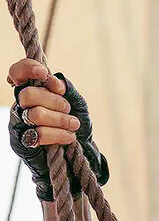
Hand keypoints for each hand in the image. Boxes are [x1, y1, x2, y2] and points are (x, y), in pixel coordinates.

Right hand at [7, 58, 108, 200]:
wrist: (78, 152)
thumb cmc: (74, 122)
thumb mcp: (76, 102)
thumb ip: (65, 88)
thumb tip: (54, 82)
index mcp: (32, 91)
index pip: (18, 73)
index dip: (27, 69)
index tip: (44, 73)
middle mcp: (21, 106)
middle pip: (28, 94)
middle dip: (54, 101)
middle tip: (68, 108)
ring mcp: (19, 124)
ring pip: (36, 114)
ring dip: (61, 119)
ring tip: (74, 124)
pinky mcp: (22, 142)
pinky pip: (39, 134)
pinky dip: (59, 134)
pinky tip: (69, 136)